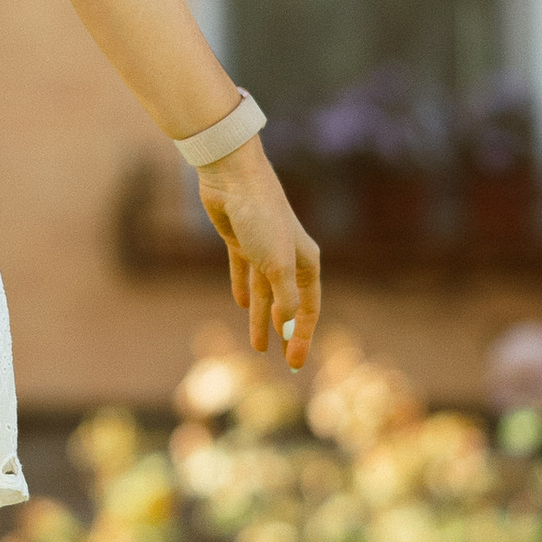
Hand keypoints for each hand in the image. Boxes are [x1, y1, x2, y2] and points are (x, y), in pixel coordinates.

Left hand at [196, 139, 320, 368]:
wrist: (233, 179)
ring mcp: (262, 249)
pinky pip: (243, 271)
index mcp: (306, 262)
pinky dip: (242, 287)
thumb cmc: (262, 219)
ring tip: (257, 345)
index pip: (308, 308)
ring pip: (264, 292)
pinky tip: (241, 303)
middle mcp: (288, 257)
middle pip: (287, 303)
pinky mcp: (239, 241)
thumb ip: (284, 296)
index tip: (294, 362)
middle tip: (279, 359)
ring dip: (261, 318)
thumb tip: (286, 325)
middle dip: (284, 331)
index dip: (301, 336)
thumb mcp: (277, 264)